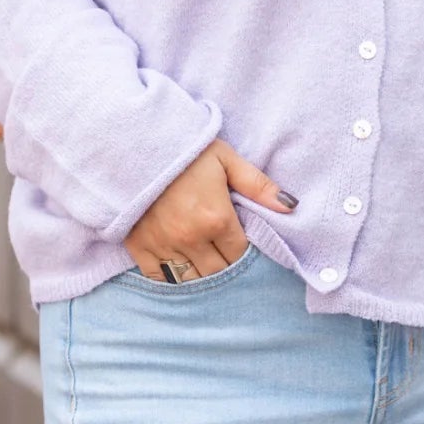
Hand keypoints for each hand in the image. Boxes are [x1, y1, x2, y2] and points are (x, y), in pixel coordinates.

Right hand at [123, 137, 298, 279]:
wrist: (132, 143)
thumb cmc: (184, 150)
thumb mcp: (225, 159)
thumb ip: (258, 185)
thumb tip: (290, 206)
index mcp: (216, 218)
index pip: (239, 254)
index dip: (241, 249)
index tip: (238, 240)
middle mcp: (191, 238)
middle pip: (218, 272)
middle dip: (223, 265)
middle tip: (221, 251)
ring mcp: (164, 245)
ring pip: (191, 280)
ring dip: (200, 274)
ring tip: (202, 260)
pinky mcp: (140, 247)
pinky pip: (160, 278)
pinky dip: (171, 276)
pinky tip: (177, 265)